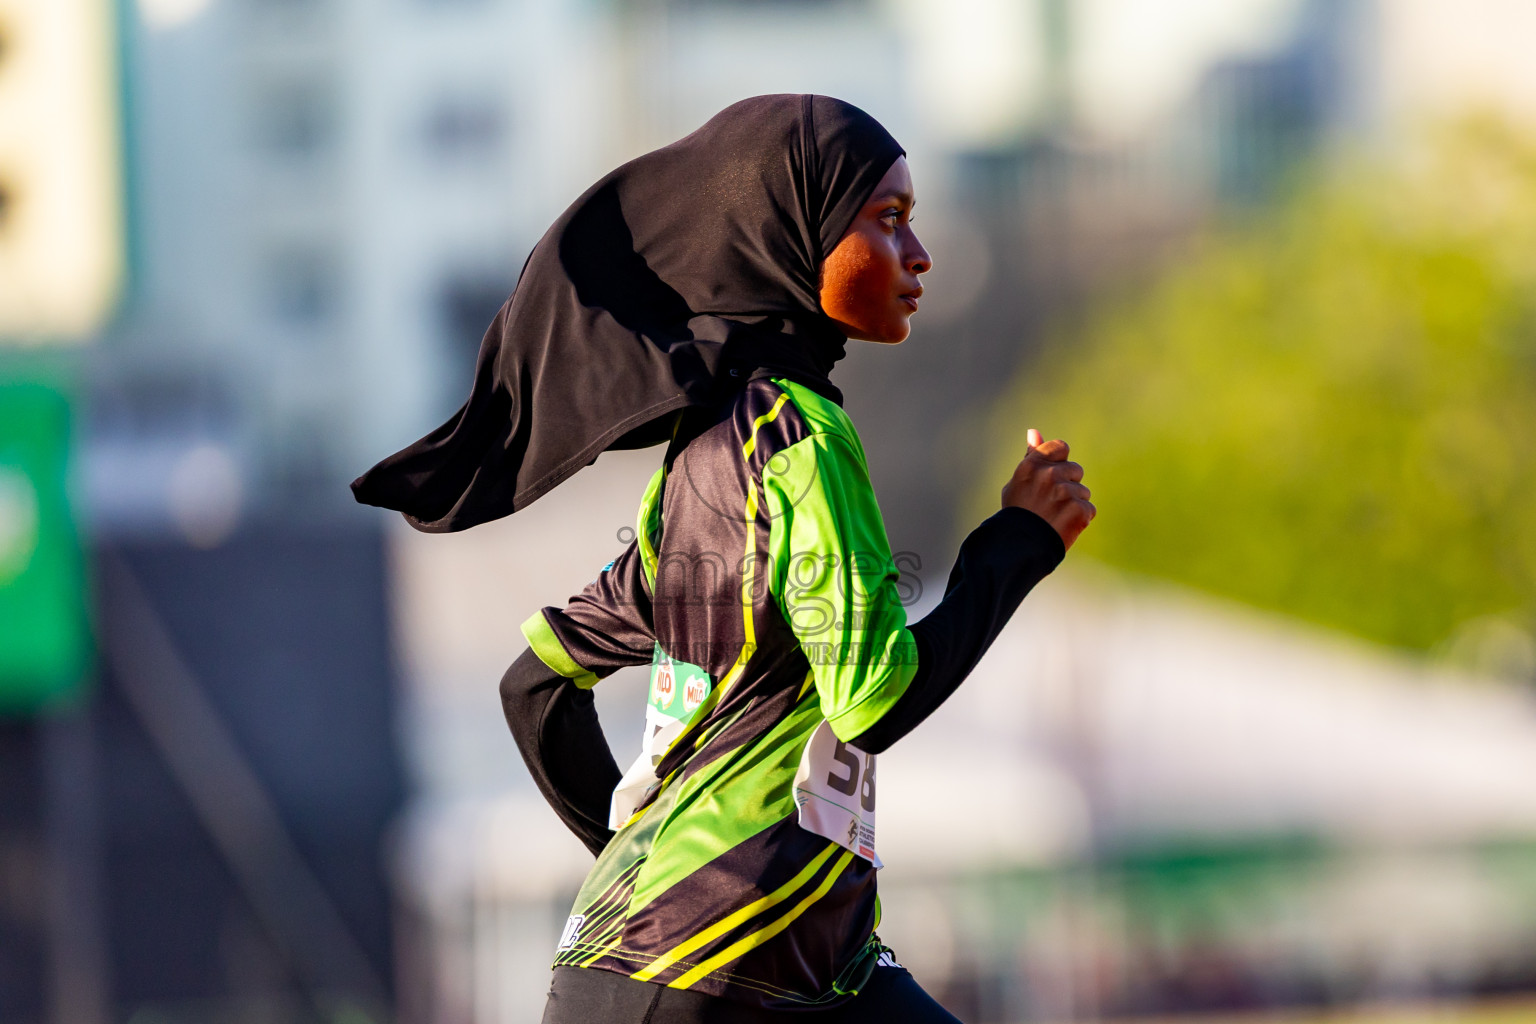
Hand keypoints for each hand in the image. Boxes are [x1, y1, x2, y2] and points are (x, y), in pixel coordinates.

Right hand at [1000, 428, 1095, 549]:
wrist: (1019, 548)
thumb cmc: (1017, 513)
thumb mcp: (1019, 482)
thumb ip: (1030, 456)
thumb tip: (1034, 432)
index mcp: (1032, 464)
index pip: (1061, 447)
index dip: (1059, 462)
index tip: (1051, 477)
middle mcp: (1049, 475)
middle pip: (1075, 470)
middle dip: (1068, 484)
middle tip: (1049, 503)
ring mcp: (1065, 492)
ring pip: (1083, 491)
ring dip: (1074, 503)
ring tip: (1055, 518)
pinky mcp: (1079, 509)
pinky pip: (1089, 508)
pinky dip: (1080, 520)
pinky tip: (1063, 527)